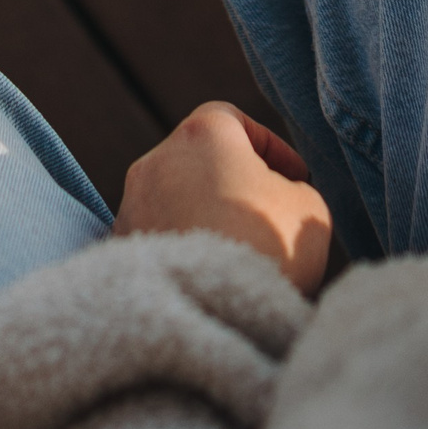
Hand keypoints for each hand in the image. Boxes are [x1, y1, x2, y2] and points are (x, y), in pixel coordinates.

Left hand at [113, 102, 332, 295]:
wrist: (206, 309)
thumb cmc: (264, 246)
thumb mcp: (308, 209)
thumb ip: (294, 190)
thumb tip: (278, 199)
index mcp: (201, 134)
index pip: (232, 119)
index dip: (268, 145)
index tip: (294, 177)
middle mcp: (155, 160)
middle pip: (200, 159)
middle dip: (234, 182)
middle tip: (268, 215)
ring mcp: (131, 203)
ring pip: (175, 198)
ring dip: (205, 214)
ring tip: (240, 251)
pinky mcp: (119, 246)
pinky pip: (159, 234)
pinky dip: (183, 244)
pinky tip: (210, 273)